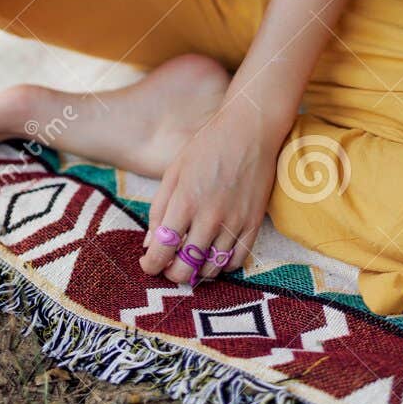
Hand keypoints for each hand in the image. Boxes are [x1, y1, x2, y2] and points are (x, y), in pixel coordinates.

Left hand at [139, 106, 282, 286]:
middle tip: (169, 265)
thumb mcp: (174, 171)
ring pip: (211, 269)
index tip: (148, 264)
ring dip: (196, 271)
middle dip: (171, 274)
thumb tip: (150, 244)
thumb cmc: (206, 146)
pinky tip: (214, 255)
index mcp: (184, 201)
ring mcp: (234, 222)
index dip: (151, 265)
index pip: (162, 251)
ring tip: (191, 260)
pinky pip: (237, 261)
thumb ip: (159, 209)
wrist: (249, 130)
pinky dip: (222, 266)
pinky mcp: (254, 224)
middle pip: (185, 268)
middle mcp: (209, 217)